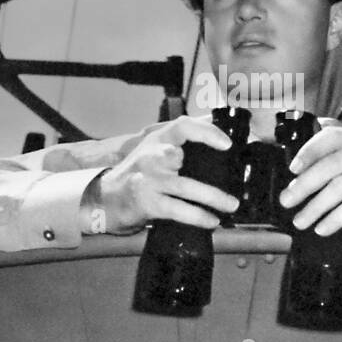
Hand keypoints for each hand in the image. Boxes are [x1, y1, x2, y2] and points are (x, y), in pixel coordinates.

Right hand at [85, 116, 240, 234]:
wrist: (108, 197)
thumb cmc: (140, 171)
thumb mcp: (156, 146)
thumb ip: (182, 137)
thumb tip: (215, 121)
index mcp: (158, 139)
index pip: (182, 126)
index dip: (206, 132)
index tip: (227, 143)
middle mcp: (151, 156)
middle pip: (178, 156)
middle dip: (208, 169)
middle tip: (233, 176)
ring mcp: (149, 180)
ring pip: (184, 186)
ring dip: (212, 197)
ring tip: (231, 205)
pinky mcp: (148, 203)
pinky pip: (177, 209)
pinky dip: (198, 216)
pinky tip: (211, 220)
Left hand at [277, 126, 341, 234]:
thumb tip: (310, 156)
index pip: (330, 137)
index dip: (308, 151)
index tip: (292, 169)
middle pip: (329, 165)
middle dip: (304, 185)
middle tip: (287, 201)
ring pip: (339, 186)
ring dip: (315, 206)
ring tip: (301, 221)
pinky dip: (336, 218)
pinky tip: (324, 227)